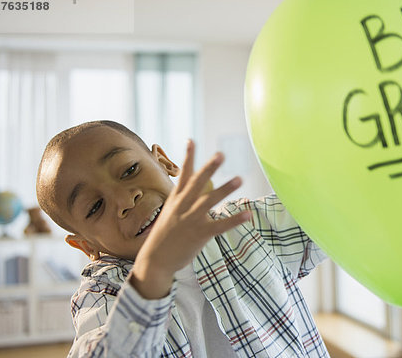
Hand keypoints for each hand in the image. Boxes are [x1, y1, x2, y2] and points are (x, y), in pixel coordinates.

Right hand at [130, 141, 249, 298]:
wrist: (154, 261)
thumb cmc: (164, 237)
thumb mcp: (169, 213)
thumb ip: (183, 200)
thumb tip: (192, 188)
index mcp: (176, 200)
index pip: (182, 174)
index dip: (187, 157)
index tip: (191, 140)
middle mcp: (182, 207)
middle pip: (197, 183)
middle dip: (208, 168)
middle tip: (220, 154)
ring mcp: (190, 220)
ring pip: (209, 201)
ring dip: (225, 189)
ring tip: (240, 178)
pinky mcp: (199, 235)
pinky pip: (219, 226)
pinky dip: (234, 220)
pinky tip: (247, 215)